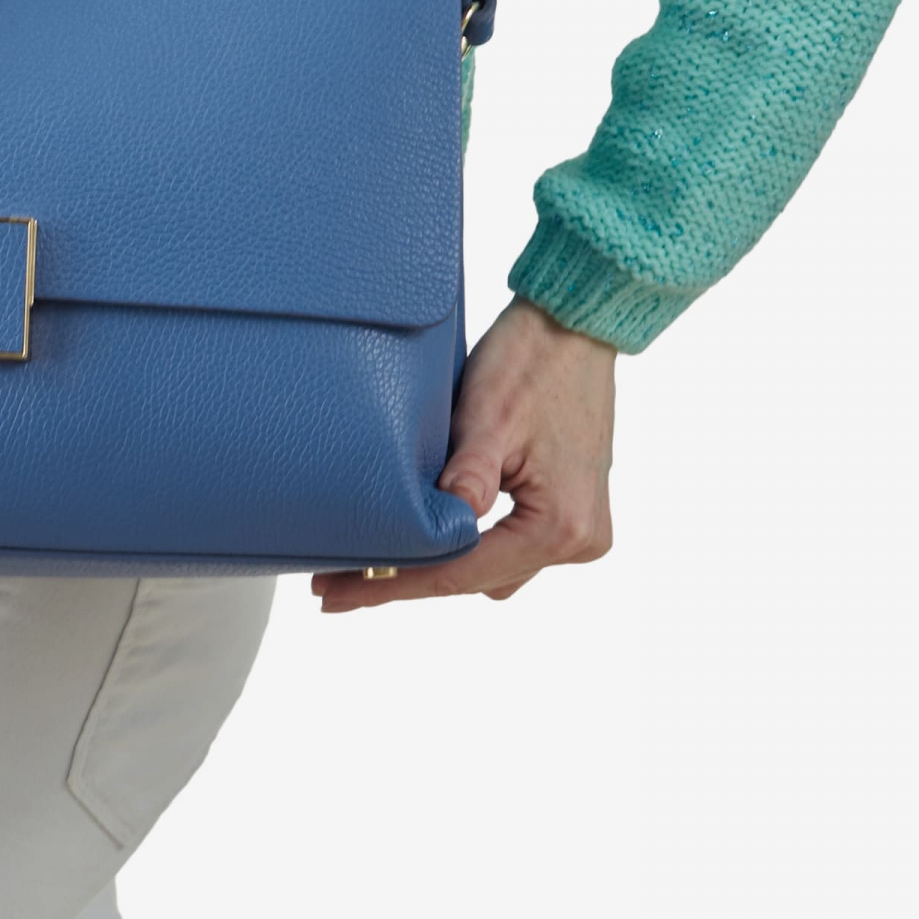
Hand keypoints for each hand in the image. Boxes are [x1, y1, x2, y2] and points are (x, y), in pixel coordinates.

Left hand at [312, 296, 616, 613]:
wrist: (577, 324)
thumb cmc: (533, 359)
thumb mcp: (489, 415)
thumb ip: (466, 475)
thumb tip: (436, 530)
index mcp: (560, 525)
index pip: (460, 573)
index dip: (394, 584)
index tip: (337, 594)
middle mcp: (579, 540)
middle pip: (476, 579)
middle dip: (411, 575)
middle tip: (341, 577)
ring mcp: (581, 530)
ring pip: (493, 568)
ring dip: (444, 560)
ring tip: (376, 556)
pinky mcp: (572, 512)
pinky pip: (510, 546)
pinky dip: (472, 541)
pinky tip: (428, 530)